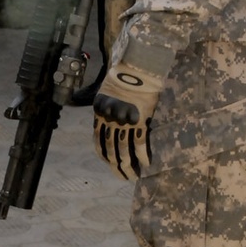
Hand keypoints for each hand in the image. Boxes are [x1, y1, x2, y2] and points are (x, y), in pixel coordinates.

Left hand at [92, 64, 162, 179]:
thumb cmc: (121, 78)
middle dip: (116, 166)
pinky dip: (142, 155)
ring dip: (128, 166)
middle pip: (111, 150)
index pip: (99, 142)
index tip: (109, 164)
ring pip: (124, 150)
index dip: (104, 156)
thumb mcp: (104, 92)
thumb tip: (102, 115)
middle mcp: (110, 121)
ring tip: (133, 176)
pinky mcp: (139, 121)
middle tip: (122, 176)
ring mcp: (124, 122)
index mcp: (100, 115)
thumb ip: (104, 106)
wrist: (135, 70)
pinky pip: (139, 143)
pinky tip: (146, 164)